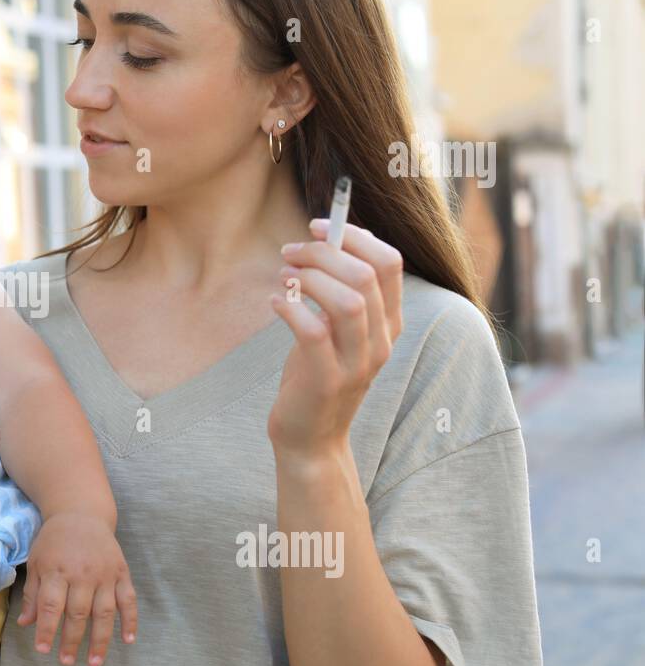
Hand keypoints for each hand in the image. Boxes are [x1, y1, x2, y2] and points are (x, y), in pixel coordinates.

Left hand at [16, 511, 137, 665]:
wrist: (82, 513)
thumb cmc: (54, 541)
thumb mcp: (36, 562)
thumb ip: (33, 594)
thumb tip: (25, 624)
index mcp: (56, 570)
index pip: (50, 606)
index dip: (46, 629)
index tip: (42, 650)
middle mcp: (82, 573)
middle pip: (77, 613)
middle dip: (71, 640)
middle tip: (66, 661)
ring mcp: (105, 574)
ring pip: (104, 612)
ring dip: (100, 639)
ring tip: (94, 662)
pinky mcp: (122, 573)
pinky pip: (129, 600)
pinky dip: (131, 620)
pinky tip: (128, 640)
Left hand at [267, 217, 403, 459]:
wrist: (310, 439)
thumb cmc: (315, 375)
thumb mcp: (334, 332)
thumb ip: (337, 293)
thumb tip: (320, 240)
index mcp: (387, 323)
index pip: (389, 263)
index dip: (354, 235)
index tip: (318, 226)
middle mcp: (380, 342)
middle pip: (366, 276)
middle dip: (324, 252)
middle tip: (290, 252)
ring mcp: (356, 363)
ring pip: (348, 302)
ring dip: (310, 277)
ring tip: (283, 274)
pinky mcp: (327, 381)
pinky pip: (313, 332)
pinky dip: (291, 308)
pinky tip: (275, 302)